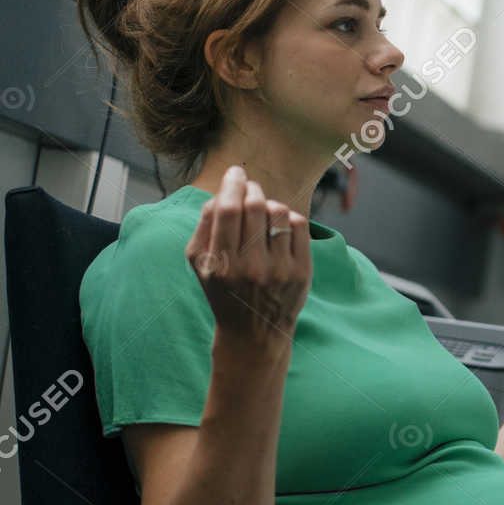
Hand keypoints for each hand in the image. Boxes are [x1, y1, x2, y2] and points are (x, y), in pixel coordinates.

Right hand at [186, 165, 310, 346]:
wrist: (254, 331)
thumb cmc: (223, 290)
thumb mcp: (200, 264)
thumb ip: (204, 226)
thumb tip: (222, 193)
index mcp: (221, 264)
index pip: (228, 211)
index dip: (232, 185)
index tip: (235, 172)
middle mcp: (252, 267)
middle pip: (255, 207)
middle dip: (251, 189)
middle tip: (248, 187)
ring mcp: (280, 269)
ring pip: (279, 212)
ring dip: (269, 203)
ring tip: (262, 211)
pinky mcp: (303, 271)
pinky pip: (299, 225)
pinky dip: (288, 218)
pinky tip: (279, 226)